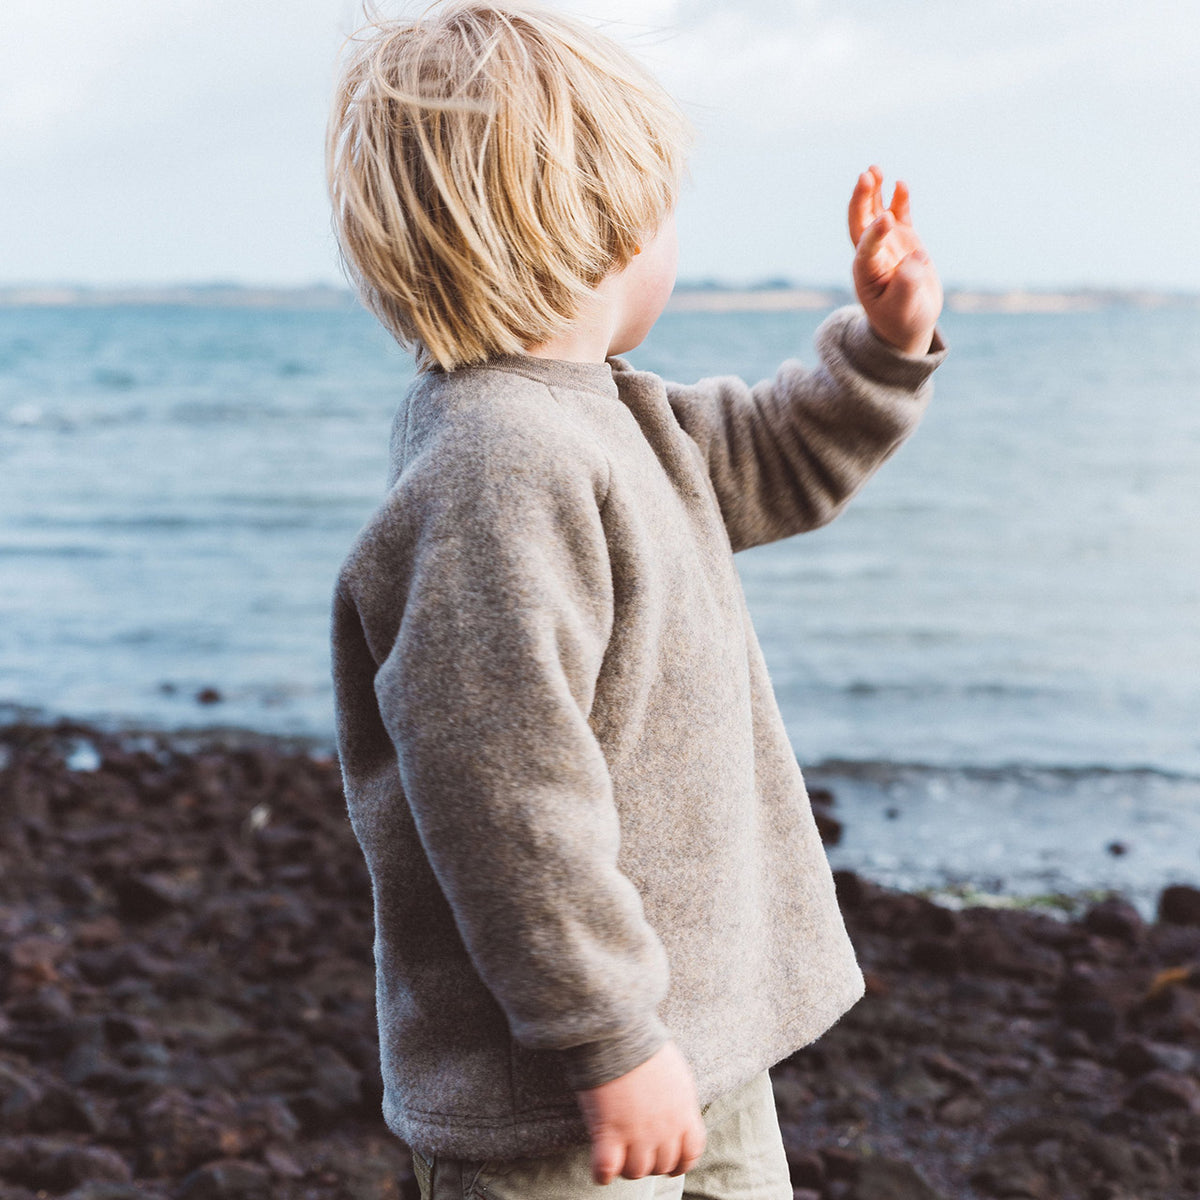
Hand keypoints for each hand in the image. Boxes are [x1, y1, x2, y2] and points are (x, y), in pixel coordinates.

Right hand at [574, 1040, 706, 1184]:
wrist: (619, 1032)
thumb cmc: (645, 1044)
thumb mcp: (676, 1073)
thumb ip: (679, 1100)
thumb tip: (675, 1112)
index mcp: (684, 1112)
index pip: (691, 1153)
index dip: (680, 1162)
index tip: (670, 1162)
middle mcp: (665, 1129)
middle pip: (662, 1165)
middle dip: (651, 1162)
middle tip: (636, 1150)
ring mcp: (637, 1133)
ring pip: (636, 1172)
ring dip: (627, 1167)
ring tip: (617, 1155)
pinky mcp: (608, 1132)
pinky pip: (606, 1169)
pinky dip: (602, 1173)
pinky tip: (600, 1164)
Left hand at [848, 165, 942, 355]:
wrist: (909, 322)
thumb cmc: (902, 319)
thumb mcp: (904, 309)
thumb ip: (907, 285)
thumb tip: (915, 257)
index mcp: (866, 273)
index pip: (866, 248)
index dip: (874, 233)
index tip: (887, 220)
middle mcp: (872, 254)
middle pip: (860, 223)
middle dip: (861, 200)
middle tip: (865, 176)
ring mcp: (886, 244)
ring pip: (876, 213)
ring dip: (873, 192)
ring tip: (873, 169)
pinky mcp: (903, 239)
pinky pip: (899, 215)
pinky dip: (898, 200)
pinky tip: (900, 184)